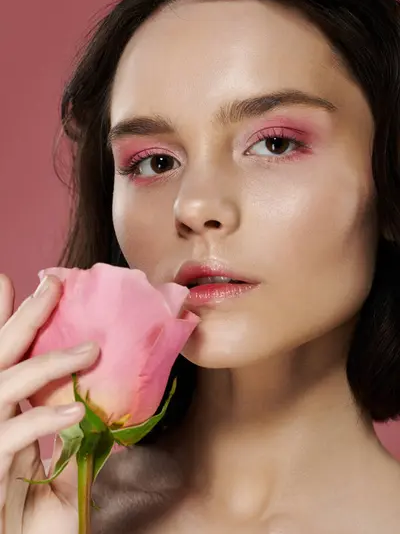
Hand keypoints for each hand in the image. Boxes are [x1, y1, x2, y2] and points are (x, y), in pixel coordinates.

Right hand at [0, 274, 99, 533]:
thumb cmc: (30, 520)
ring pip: (5, 384)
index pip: (0, 356)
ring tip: (90, 350)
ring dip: (48, 363)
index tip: (10, 281)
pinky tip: (75, 410)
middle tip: (49, 284)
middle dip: (23, 318)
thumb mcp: (54, 472)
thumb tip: (97, 407)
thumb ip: (66, 439)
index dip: (3, 318)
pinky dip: (43, 418)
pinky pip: (12, 435)